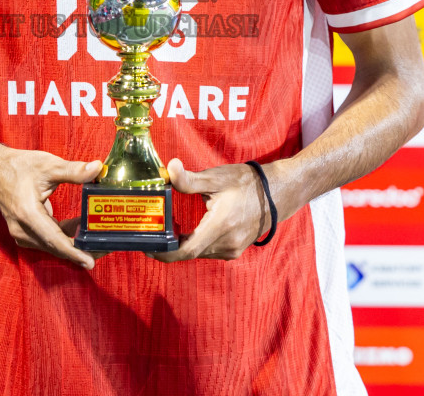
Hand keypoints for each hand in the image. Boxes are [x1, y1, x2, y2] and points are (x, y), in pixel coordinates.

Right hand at [0, 146, 102, 268]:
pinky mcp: (25, 233)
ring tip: (98, 237)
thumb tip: (98, 169)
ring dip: (74, 242)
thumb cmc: (17, 166)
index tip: (90, 262)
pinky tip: (79, 225)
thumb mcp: (48, 165)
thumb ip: (74, 170)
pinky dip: (64, 236)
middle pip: (57, 247)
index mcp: (27, 215)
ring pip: (53, 245)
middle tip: (105, 247)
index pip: (55, 240)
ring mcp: (22, 234)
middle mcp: (23, 229)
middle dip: (81, 249)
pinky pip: (48, 240)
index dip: (74, 252)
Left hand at [150, 158, 269, 261]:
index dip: (164, 252)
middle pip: (190, 252)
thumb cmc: (246, 183)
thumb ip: (189, 179)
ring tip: (167, 230)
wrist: (276, 193)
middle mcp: (227, 243)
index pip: (186, 250)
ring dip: (183, 244)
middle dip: (169, 246)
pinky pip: (209, 251)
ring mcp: (232, 249)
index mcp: (220, 226)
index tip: (148, 247)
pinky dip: (196, 244)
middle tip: (152, 233)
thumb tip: (168, 169)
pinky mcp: (235, 250)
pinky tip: (187, 231)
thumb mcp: (216, 178)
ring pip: (199, 253)